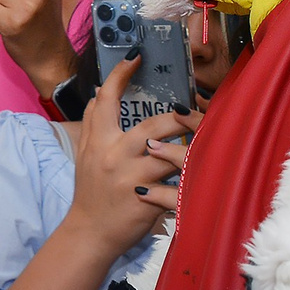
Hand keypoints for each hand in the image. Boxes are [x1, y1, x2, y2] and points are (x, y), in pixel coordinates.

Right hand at [65, 57, 195, 254]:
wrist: (89, 233)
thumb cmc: (90, 192)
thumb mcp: (84, 155)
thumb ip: (92, 125)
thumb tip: (99, 94)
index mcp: (98, 141)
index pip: (106, 100)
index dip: (121, 75)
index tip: (136, 57)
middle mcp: (114, 155)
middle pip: (152, 126)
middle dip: (178, 118)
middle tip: (192, 111)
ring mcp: (131, 177)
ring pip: (170, 154)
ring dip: (189, 146)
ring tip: (205, 139)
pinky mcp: (147, 198)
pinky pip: (176, 184)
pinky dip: (190, 177)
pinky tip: (205, 171)